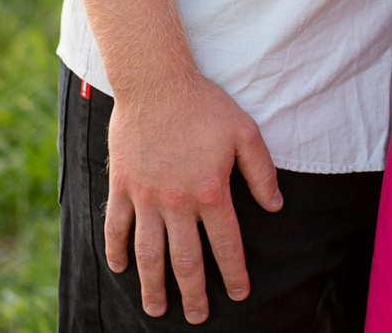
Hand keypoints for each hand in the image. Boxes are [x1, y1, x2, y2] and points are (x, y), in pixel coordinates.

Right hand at [103, 70, 282, 321]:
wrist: (157, 83)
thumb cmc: (206, 105)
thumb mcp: (245, 133)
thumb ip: (261, 173)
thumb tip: (276, 207)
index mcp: (211, 191)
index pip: (226, 244)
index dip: (234, 273)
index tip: (239, 294)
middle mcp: (177, 202)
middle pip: (185, 260)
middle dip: (193, 293)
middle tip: (198, 317)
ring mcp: (145, 197)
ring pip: (148, 253)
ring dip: (153, 285)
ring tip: (157, 309)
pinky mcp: (122, 186)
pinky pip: (116, 227)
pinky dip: (116, 251)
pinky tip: (120, 268)